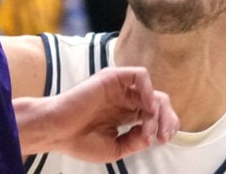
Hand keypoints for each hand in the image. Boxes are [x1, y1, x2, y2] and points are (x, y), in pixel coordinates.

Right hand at [24, 66, 177, 158]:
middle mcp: (125, 100)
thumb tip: (151, 135)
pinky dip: (148, 89)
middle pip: (158, 102)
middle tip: (163, 136)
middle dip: (166, 120)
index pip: (155, 114)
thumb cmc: (80, 141)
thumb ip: (135, 141)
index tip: (163, 140)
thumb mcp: (115, 149)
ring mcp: (119, 89)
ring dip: (158, 109)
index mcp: (126, 115)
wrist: (58, 132)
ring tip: (149, 126)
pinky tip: (145, 108)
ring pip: (152, 90)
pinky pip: (139, 75)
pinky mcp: (112, 78)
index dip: (165, 126)